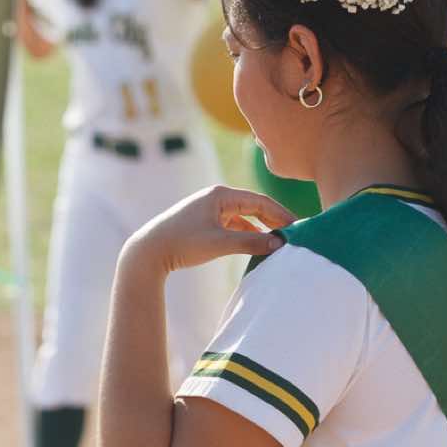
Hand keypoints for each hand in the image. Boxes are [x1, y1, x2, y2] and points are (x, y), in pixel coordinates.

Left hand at [124, 184, 295, 275]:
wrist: (148, 252)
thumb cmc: (182, 244)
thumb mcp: (219, 244)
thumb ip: (250, 243)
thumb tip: (278, 243)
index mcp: (221, 195)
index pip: (260, 201)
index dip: (281, 214)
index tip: (298, 227)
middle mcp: (216, 198)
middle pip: (254, 207)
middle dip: (274, 220)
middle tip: (294, 234)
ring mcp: (209, 209)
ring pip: (243, 217)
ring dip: (260, 228)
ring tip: (278, 241)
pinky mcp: (204, 222)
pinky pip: (232, 225)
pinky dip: (246, 234)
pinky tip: (257, 245)